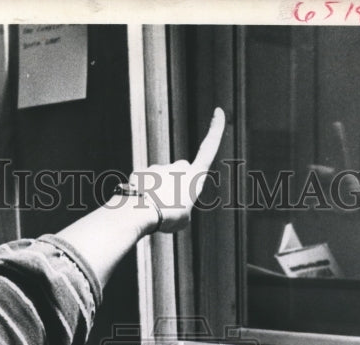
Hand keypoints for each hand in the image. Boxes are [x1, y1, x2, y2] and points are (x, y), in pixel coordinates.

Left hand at [125, 107, 225, 232]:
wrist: (143, 212)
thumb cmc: (169, 217)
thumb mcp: (185, 217)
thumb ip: (182, 205)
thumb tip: (167, 199)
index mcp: (195, 175)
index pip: (209, 148)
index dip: (216, 130)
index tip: (218, 111)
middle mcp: (178, 166)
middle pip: (181, 172)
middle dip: (177, 184)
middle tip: (171, 206)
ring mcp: (159, 167)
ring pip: (160, 179)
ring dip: (158, 192)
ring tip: (155, 210)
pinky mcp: (142, 171)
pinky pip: (144, 183)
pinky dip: (143, 193)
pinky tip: (141, 204)